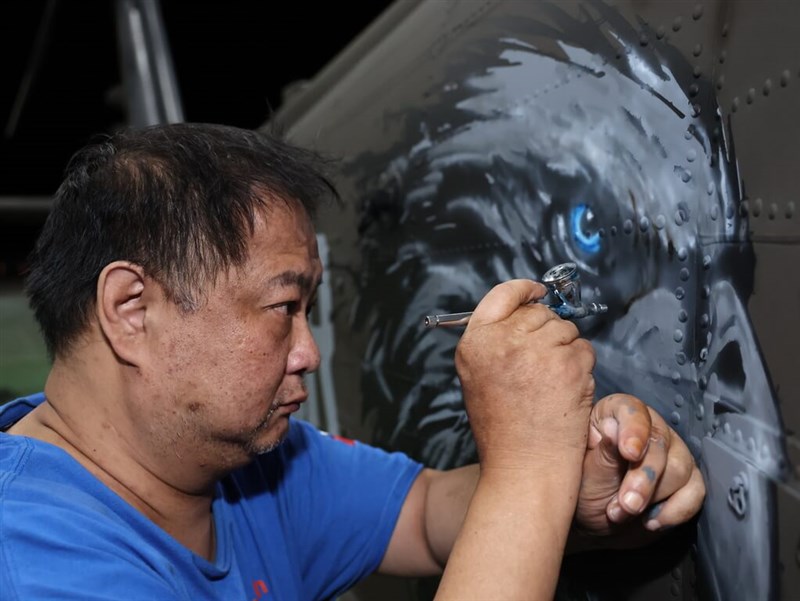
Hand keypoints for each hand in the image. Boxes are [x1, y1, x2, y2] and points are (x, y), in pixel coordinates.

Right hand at [455, 279, 595, 469]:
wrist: (523, 469)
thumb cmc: (503, 432)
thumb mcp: (480, 378)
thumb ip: (497, 342)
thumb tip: (529, 314)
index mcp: (475, 342)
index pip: (502, 294)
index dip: (525, 291)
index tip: (538, 293)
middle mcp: (503, 341)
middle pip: (539, 313)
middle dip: (548, 333)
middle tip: (543, 369)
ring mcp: (537, 351)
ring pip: (566, 330)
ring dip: (567, 352)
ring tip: (552, 386)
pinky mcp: (569, 365)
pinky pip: (584, 349)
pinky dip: (582, 369)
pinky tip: (568, 393)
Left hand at [572, 393, 704, 548]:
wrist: (594, 524)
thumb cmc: (583, 492)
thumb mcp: (584, 476)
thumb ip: (602, 456)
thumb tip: (613, 431)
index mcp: (613, 415)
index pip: (631, 410)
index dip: (634, 430)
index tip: (629, 454)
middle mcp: (646, 427)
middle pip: (660, 443)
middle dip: (643, 479)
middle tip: (625, 505)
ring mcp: (670, 451)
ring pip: (680, 467)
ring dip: (654, 497)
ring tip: (624, 514)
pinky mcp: (686, 479)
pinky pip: (695, 490)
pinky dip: (677, 509)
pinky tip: (652, 521)